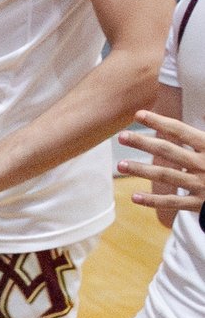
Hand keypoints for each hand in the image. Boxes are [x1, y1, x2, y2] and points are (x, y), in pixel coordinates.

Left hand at [120, 108, 204, 228]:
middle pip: (169, 151)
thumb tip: (199, 113)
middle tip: (121, 136)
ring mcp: (201, 184)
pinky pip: (173, 202)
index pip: (181, 131)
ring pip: (167, 176)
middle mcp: (204, 164)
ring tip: (121, 165)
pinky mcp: (199, 204)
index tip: (138, 114)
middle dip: (144, 143)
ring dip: (142, 170)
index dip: (159, 121)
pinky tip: (134, 197)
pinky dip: (153, 201)